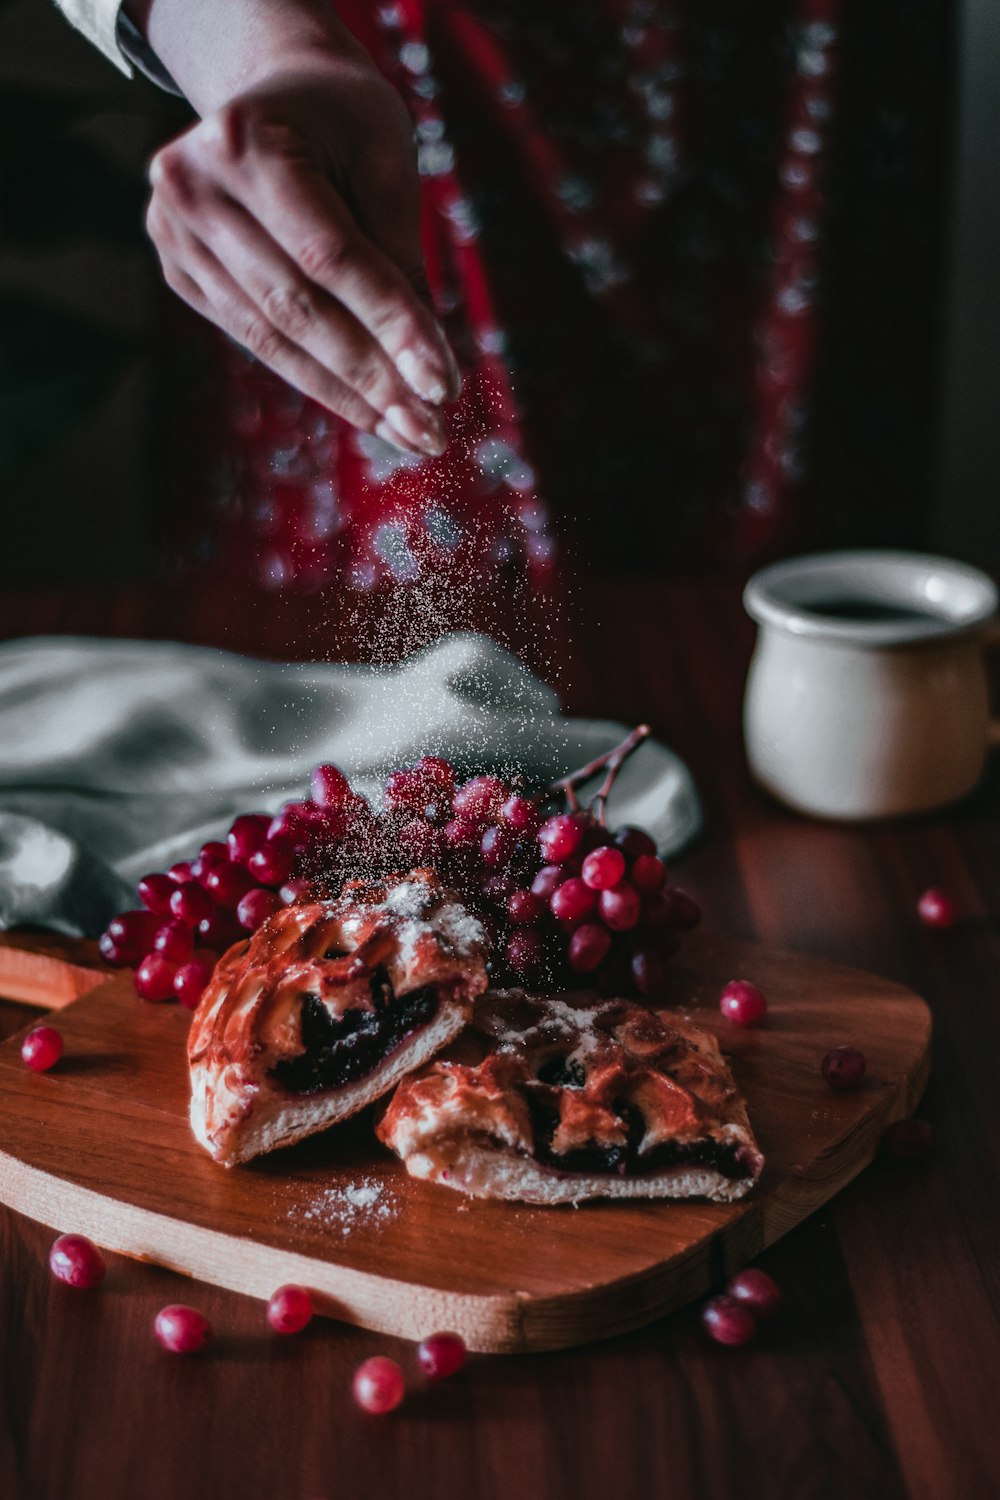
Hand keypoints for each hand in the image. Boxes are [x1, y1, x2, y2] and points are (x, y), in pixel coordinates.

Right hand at [144, 58, 457, 456]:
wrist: (273, 88)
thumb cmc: (341, 118)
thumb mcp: (384, 157)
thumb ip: (400, 252)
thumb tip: (424, 364)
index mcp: (247, 141)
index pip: (331, 257)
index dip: (391, 325)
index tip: (442, 385)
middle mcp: (194, 187)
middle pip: (297, 307)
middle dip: (371, 377)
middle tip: (429, 431)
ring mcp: (174, 232)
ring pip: (272, 337)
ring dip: (345, 393)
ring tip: (406, 431)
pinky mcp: (178, 270)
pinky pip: (255, 338)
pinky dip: (313, 376)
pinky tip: (363, 407)